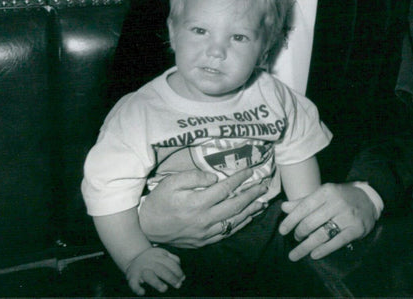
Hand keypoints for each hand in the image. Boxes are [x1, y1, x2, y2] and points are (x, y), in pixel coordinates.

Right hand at [125, 247, 183, 295]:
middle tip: (178, 285)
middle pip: (161, 269)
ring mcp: (140, 269)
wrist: (133, 257)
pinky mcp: (132, 277)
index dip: (178, 271)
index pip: (170, 263)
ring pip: (149, 276)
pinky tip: (143, 292)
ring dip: (157, 283)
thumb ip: (172, 259)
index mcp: (158, 255)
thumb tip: (181, 273)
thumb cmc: (153, 259)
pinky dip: (137, 288)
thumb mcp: (162, 254)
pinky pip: (133, 283)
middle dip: (171, 278)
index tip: (182, 278)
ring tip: (164, 289)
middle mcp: (149, 261)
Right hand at [139, 168, 268, 247]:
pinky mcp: (204, 241)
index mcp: (196, 203)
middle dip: (252, 194)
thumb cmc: (159, 202)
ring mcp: (205, 233)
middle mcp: (204, 219)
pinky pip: (227, 232)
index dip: (239, 178)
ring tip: (263, 201)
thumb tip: (215, 177)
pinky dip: (240, 224)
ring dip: (251, 210)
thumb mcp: (171, 183)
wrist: (147, 229)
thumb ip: (194, 178)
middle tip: (264, 185)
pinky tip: (248, 217)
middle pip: (235, 205)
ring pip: (234, 221)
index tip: (250, 170)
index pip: (225, 188)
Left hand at [279, 183, 376, 260]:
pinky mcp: (356, 229)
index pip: (304, 207)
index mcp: (327, 191)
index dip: (290, 221)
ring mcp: (347, 216)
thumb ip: (304, 202)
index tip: (282, 231)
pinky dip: (324, 250)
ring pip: (321, 234)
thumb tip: (284, 207)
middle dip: (298, 233)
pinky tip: (314, 255)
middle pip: (310, 222)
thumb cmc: (342, 197)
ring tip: (296, 254)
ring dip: (306, 246)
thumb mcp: (324, 195)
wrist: (370, 200)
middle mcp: (337, 202)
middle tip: (295, 238)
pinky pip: (337, 242)